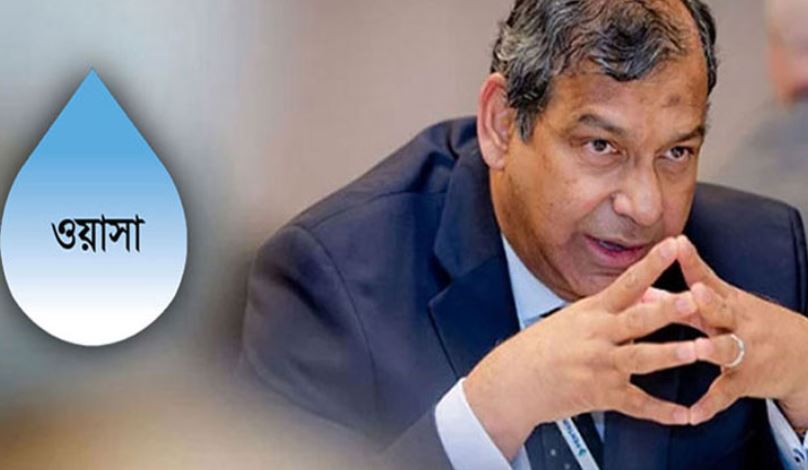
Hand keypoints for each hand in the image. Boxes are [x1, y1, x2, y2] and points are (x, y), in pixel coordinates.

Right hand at [465, 238, 700, 458]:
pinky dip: (661, 411)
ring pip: (641, 358)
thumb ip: (615, 307)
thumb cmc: (543, 347)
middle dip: (667, 309)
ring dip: (671, 354)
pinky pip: (637, 404)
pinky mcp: (602, 395)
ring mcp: (600, 366)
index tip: (673, 245)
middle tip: (693, 299)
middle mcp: (597, 336)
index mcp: (592, 312)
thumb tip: (652, 294)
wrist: (514, 381)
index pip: (627, 283)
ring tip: (697, 351)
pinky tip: (684, 415)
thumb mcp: (575, 318)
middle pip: (637, 319)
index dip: (651, 264)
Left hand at [675, 236, 807, 427]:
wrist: (804, 353)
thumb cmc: (748, 323)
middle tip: (694, 294)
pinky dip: (708, 404)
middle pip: (720, 309)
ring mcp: (743, 350)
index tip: (677, 244)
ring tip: (696, 350)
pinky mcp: (745, 379)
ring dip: (712, 349)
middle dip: (708, 302)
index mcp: (726, 301)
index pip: (706, 277)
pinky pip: (725, 392)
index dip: (692, 261)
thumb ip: (681, 299)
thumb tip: (640, 289)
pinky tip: (691, 415)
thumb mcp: (723, 306)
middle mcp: (736, 322)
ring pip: (727, 349)